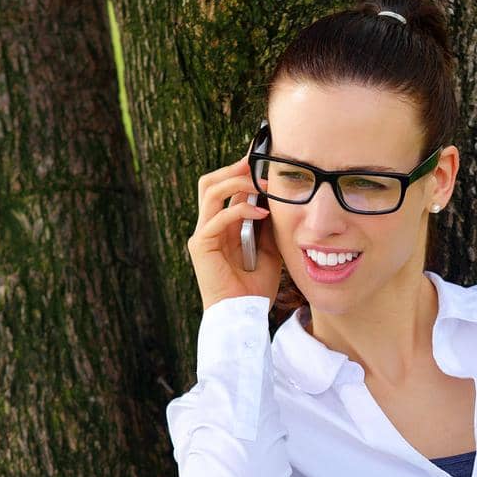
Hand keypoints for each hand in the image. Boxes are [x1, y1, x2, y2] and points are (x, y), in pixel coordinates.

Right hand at [187, 155, 282, 310]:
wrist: (243, 316)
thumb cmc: (255, 288)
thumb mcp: (269, 250)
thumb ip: (267, 226)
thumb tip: (275, 199)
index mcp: (222, 227)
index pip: (225, 189)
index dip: (240, 172)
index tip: (262, 161)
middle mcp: (209, 226)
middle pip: (210, 182)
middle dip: (234, 169)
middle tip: (257, 162)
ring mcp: (202, 234)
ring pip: (211, 191)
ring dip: (237, 182)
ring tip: (261, 182)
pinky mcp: (201, 245)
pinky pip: (218, 217)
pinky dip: (241, 210)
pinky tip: (262, 213)